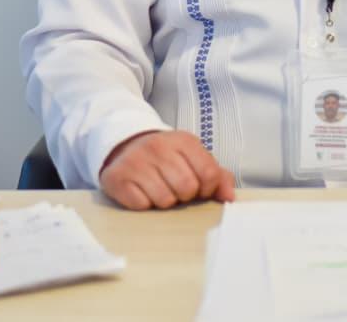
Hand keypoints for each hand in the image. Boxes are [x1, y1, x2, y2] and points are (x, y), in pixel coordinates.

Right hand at [99, 130, 235, 210]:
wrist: (126, 146)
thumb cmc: (167, 158)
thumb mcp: (193, 158)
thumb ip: (217, 176)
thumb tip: (229, 198)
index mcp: (184, 141)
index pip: (209, 174)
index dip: (207, 189)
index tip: (199, 188)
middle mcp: (159, 147)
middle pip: (187, 188)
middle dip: (184, 196)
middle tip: (175, 188)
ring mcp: (136, 161)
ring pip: (164, 200)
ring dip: (164, 201)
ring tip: (158, 189)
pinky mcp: (117, 177)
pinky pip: (141, 205)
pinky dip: (144, 204)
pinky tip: (142, 191)